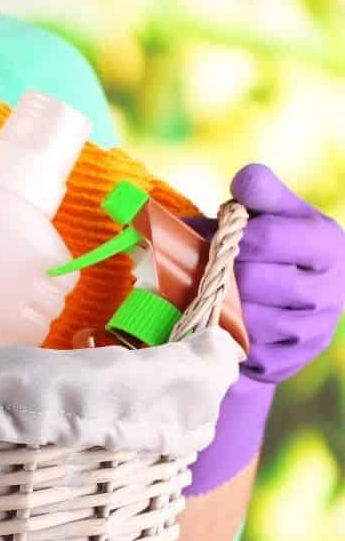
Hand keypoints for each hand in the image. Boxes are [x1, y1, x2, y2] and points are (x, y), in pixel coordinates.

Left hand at [186, 164, 344, 495]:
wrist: (274, 309)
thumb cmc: (264, 251)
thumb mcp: (268, 215)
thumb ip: (259, 193)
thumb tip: (246, 180)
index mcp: (327, 244)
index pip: (269, 236)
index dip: (233, 236)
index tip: (223, 236)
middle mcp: (332, 288)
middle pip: (254, 280)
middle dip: (222, 274)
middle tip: (209, 270)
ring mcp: (314, 329)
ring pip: (250, 320)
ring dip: (219, 308)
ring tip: (209, 297)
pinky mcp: (292, 360)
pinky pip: (246, 352)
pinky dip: (225, 338)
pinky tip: (218, 325)